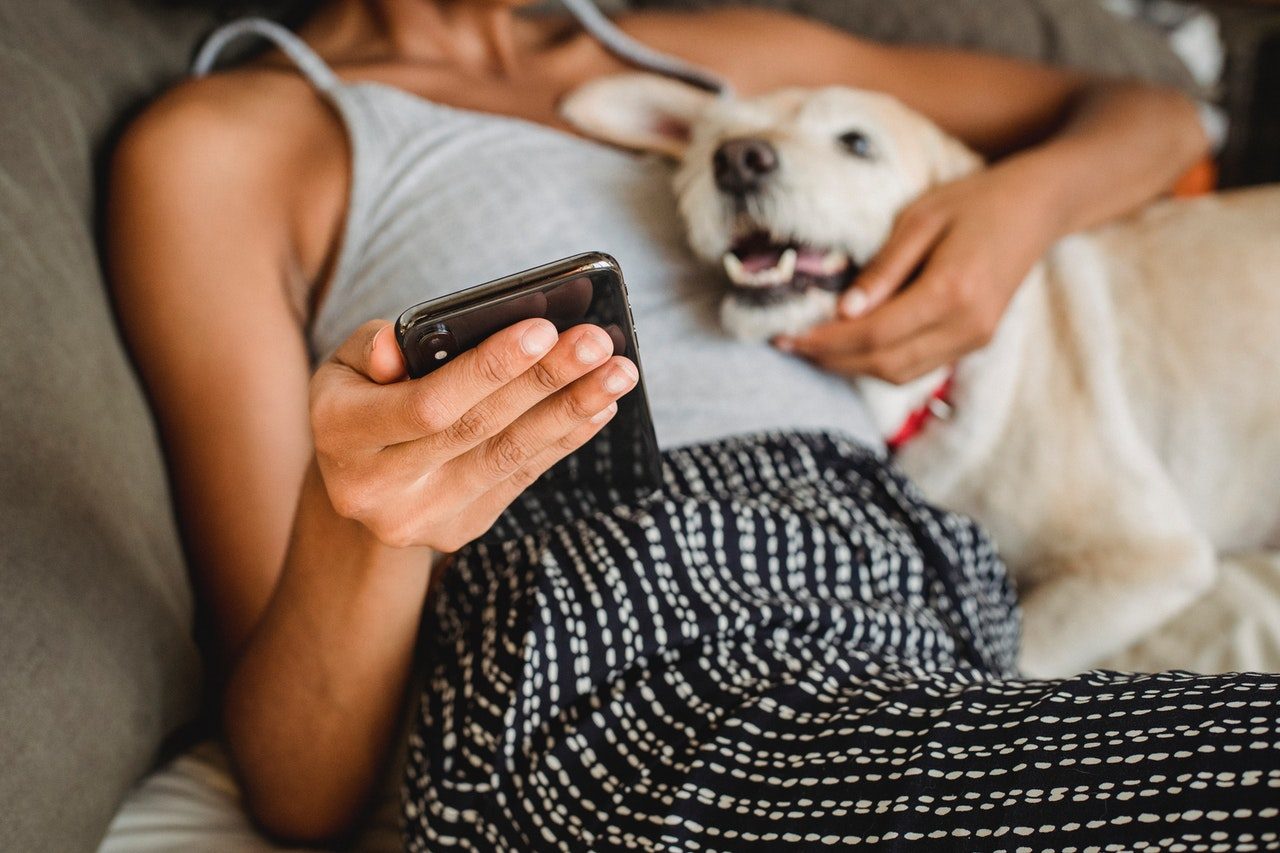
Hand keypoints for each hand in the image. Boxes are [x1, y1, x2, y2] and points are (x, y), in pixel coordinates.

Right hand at [310, 318, 637, 550]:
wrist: (356, 484)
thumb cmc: (360, 399)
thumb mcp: (345, 365)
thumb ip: (369, 347)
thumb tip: (395, 347)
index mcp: (341, 433)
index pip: (427, 404)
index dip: (489, 369)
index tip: (543, 329)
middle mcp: (377, 487)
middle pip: (480, 429)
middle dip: (546, 380)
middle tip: (599, 343)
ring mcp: (422, 516)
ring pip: (510, 456)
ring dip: (572, 410)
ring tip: (619, 373)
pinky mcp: (461, 529)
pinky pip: (522, 477)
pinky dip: (564, 437)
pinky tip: (600, 405)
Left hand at [777, 163, 1060, 383]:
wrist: (1037, 208)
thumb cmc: (974, 202)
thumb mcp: (921, 219)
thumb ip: (884, 268)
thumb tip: (844, 311)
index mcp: (952, 292)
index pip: (875, 334)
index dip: (827, 341)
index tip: (786, 337)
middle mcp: (967, 327)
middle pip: (884, 363)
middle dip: (831, 360)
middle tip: (787, 347)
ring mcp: (974, 340)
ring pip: (901, 373)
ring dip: (852, 368)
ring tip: (811, 349)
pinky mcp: (974, 343)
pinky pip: (918, 367)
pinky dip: (880, 364)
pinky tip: (850, 348)